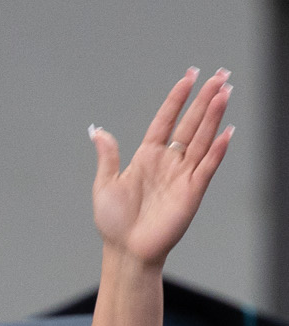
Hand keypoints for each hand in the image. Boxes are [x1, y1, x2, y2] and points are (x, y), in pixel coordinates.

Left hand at [90, 69, 232, 267]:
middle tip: (220, 75)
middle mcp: (168, 162)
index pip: (165, 120)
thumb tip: (98, 131)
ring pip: (202, 139)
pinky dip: (218, 149)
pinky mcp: (192, 191)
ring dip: (214, 116)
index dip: (177, 99)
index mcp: (146, 157)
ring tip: (225, 92)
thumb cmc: (114, 222)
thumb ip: (108, 156)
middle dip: (204, 100)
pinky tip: (227, 131)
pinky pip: (208, 166)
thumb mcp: (105, 185)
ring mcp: (182, 175)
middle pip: (190, 124)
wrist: (126, 250)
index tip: (189, 76)